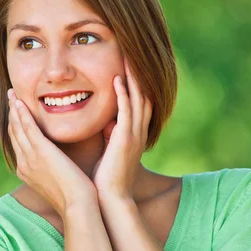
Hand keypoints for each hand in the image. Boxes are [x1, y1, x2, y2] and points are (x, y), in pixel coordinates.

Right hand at [7, 90, 96, 216]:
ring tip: (12, 94)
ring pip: (18, 128)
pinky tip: (19, 102)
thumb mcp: (60, 181)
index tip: (17, 113)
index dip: (17, 127)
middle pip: (15, 134)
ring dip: (14, 109)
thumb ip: (56, 170)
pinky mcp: (40, 151)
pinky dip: (22, 114)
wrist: (78, 205)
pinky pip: (28, 127)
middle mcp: (24, 163)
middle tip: (11, 98)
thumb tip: (63, 163)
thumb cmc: (75, 197)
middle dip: (12, 114)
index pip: (19, 144)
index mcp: (28, 171)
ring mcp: (30, 157)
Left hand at [90, 58, 152, 200]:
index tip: (129, 64)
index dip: (136, 83)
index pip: (139, 102)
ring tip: (127, 57)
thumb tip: (108, 124)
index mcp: (134, 134)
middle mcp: (138, 132)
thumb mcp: (111, 153)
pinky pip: (126, 111)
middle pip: (143, 95)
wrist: (111, 198)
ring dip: (132, 78)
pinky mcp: (125, 139)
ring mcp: (133, 135)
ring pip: (137, 99)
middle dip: (139, 74)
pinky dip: (123, 94)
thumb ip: (111, 136)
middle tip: (133, 52)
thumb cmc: (107, 179)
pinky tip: (117, 79)